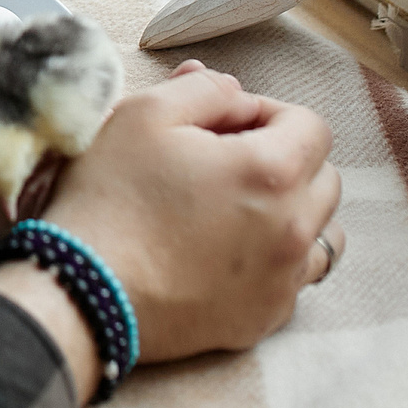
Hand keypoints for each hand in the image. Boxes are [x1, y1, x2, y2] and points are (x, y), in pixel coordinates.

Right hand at [8, 61, 342, 363]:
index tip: (226, 124)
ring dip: (295, 212)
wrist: (83, 290)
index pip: (311, 125)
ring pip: (324, 233)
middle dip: (285, 160)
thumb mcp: (144, 114)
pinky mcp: (264, 318)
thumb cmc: (111, 197)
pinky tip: (229, 252)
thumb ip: (205, 89)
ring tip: (241, 209)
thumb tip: (236, 95)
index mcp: (272, 172)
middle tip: (227, 162)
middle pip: (324, 178)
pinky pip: (295, 279)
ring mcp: (283, 280)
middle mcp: (294, 229)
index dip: (268, 113)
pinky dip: (276, 260)